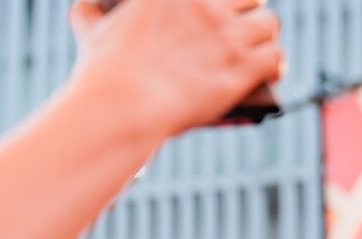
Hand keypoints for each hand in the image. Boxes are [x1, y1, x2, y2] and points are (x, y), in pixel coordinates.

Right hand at [68, 0, 282, 137]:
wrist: (122, 105)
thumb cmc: (102, 71)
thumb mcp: (89, 29)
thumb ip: (90, 11)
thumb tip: (85, 7)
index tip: (222, 5)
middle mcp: (207, 5)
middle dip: (248, 11)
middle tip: (242, 27)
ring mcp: (227, 37)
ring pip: (270, 23)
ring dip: (264, 37)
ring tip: (258, 50)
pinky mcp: (240, 69)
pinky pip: (277, 57)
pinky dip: (276, 65)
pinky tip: (271, 71)